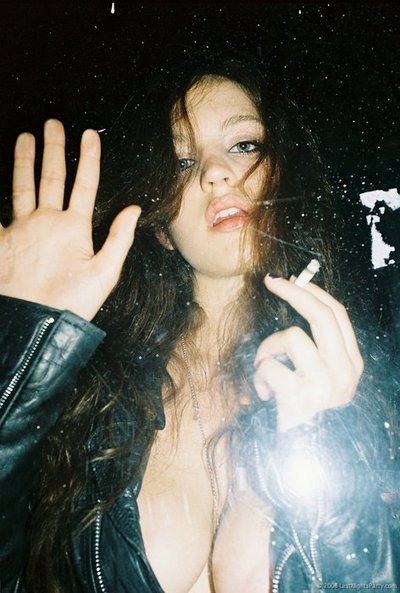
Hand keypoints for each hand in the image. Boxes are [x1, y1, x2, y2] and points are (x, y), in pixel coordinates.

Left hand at [0, 119, 140, 320]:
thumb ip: (120, 238)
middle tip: (52, 123)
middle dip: (53, 148)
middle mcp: (45, 220)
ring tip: (24, 138)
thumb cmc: (72, 302)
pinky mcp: (1, 242)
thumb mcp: (106, 274)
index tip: (88, 133)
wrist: (34, 323)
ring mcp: (19, 228)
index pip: (85, 184)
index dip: (89, 157)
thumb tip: (134, 209)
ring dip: (23, 160)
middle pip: (51, 177)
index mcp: (73, 227)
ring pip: (21, 186)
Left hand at [254, 276, 363, 431]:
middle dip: (294, 292)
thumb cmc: (305, 411)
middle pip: (321, 316)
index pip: (338, 316)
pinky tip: (265, 395)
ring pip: (291, 337)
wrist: (304, 458)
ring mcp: (323, 385)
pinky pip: (270, 366)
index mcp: (351, 364)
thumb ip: (318, 348)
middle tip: (271, 280)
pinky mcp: (299, 397)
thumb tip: (300, 300)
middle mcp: (344, 372)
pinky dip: (259, 377)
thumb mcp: (323, 378)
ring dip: (267, 350)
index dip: (314, 293)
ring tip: (266, 372)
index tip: (293, 279)